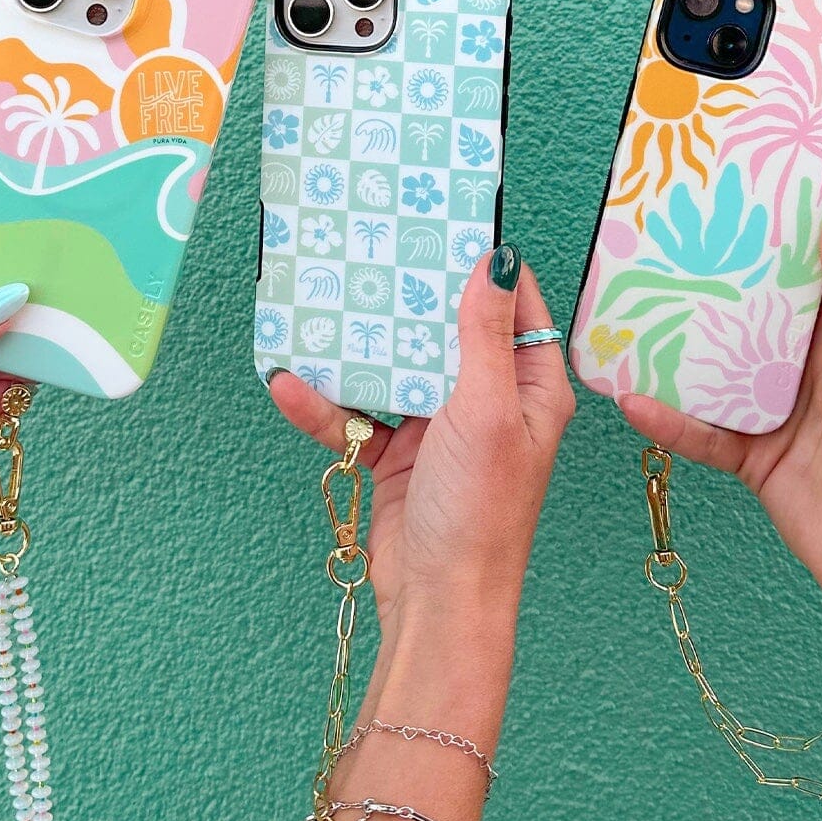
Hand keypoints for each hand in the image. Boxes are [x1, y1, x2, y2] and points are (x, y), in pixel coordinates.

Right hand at [268, 246, 575, 649]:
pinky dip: (326, 406)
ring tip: (316, 310)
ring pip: (395, 369)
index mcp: (531, 386)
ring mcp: (440, 426)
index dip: (484, 263)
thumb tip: (496, 260)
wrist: (438, 599)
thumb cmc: (480, 510)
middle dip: (406, 297)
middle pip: (445, 329)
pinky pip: (358, 416)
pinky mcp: (397, 454)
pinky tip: (290, 385)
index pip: (514, 305)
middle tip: (369, 249)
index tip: (445, 221)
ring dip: (358, 349)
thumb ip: (485, 335)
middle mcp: (488, 400)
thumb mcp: (488, 411)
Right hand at [619, 180, 821, 644]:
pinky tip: (634, 399)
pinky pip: (701, 430)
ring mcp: (779, 411)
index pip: (805, 268)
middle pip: (750, 314)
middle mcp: (811, 366)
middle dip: (711, 283)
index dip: (772, 232)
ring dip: (678, 350)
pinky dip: (669, 418)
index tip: (733, 191)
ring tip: (630, 315)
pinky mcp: (753, 456)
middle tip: (661, 242)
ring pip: (716, 369)